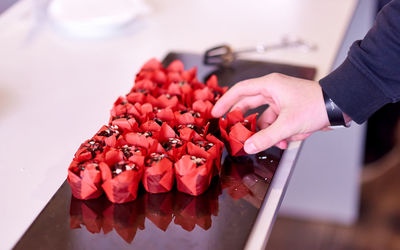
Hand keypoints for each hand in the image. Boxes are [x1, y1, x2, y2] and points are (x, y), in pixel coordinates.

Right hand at [212, 73, 330, 153]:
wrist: (338, 105)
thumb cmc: (315, 105)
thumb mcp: (288, 124)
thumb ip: (266, 137)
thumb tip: (248, 146)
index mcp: (270, 86)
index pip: (240, 91)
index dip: (225, 102)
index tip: (215, 112)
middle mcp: (273, 91)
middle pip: (249, 105)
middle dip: (244, 121)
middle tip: (232, 130)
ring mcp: (280, 101)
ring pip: (264, 118)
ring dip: (267, 132)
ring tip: (275, 142)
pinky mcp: (288, 110)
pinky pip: (276, 123)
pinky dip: (278, 133)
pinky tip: (286, 141)